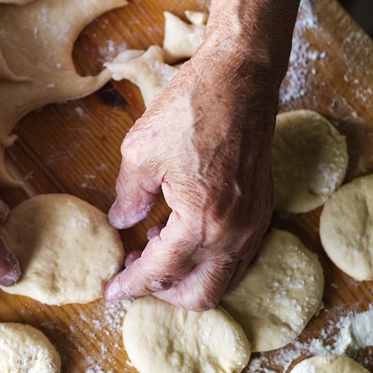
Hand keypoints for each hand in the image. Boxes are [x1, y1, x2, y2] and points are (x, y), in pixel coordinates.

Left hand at [104, 42, 277, 310]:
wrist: (242, 77)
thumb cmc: (192, 107)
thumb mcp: (141, 151)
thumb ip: (129, 196)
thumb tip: (123, 222)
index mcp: (202, 221)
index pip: (162, 273)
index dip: (131, 285)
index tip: (110, 290)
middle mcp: (235, 232)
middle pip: (200, 295)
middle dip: (163, 292)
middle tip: (134, 270)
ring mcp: (255, 223)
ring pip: (223, 279)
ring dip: (187, 275)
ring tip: (155, 244)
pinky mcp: (262, 209)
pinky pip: (237, 255)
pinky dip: (208, 257)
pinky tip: (182, 228)